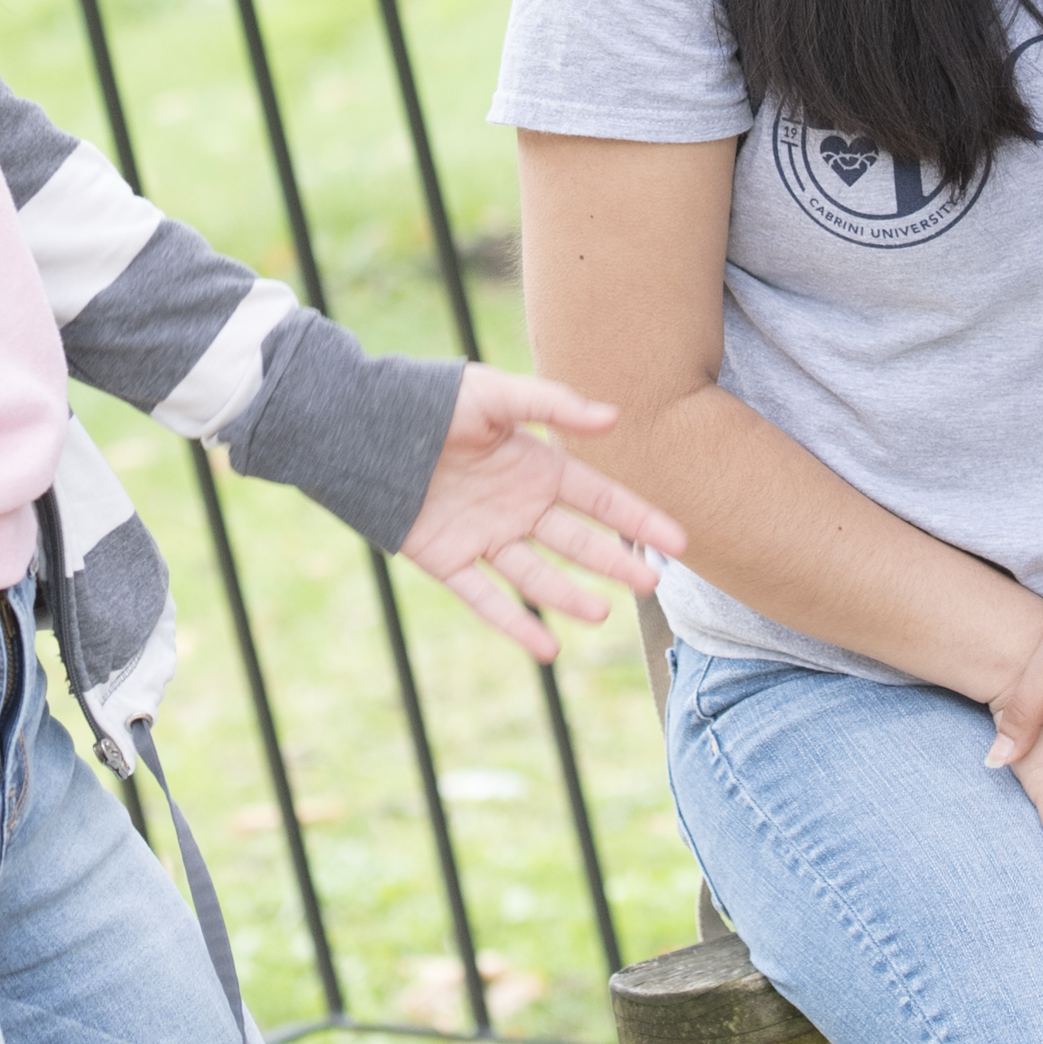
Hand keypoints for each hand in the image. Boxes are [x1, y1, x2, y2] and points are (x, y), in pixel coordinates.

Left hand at [397, 367, 690, 662]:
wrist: (364, 424)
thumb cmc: (431, 399)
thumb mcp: (495, 394)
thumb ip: (551, 404)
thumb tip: (612, 417)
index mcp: (536, 466)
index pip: (600, 500)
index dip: (639, 519)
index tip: (678, 542)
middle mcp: (516, 506)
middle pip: (577, 542)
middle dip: (615, 562)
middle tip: (651, 584)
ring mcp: (483, 535)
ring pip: (536, 574)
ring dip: (569, 595)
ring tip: (600, 614)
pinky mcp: (446, 559)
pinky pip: (486, 598)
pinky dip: (515, 622)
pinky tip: (546, 649)